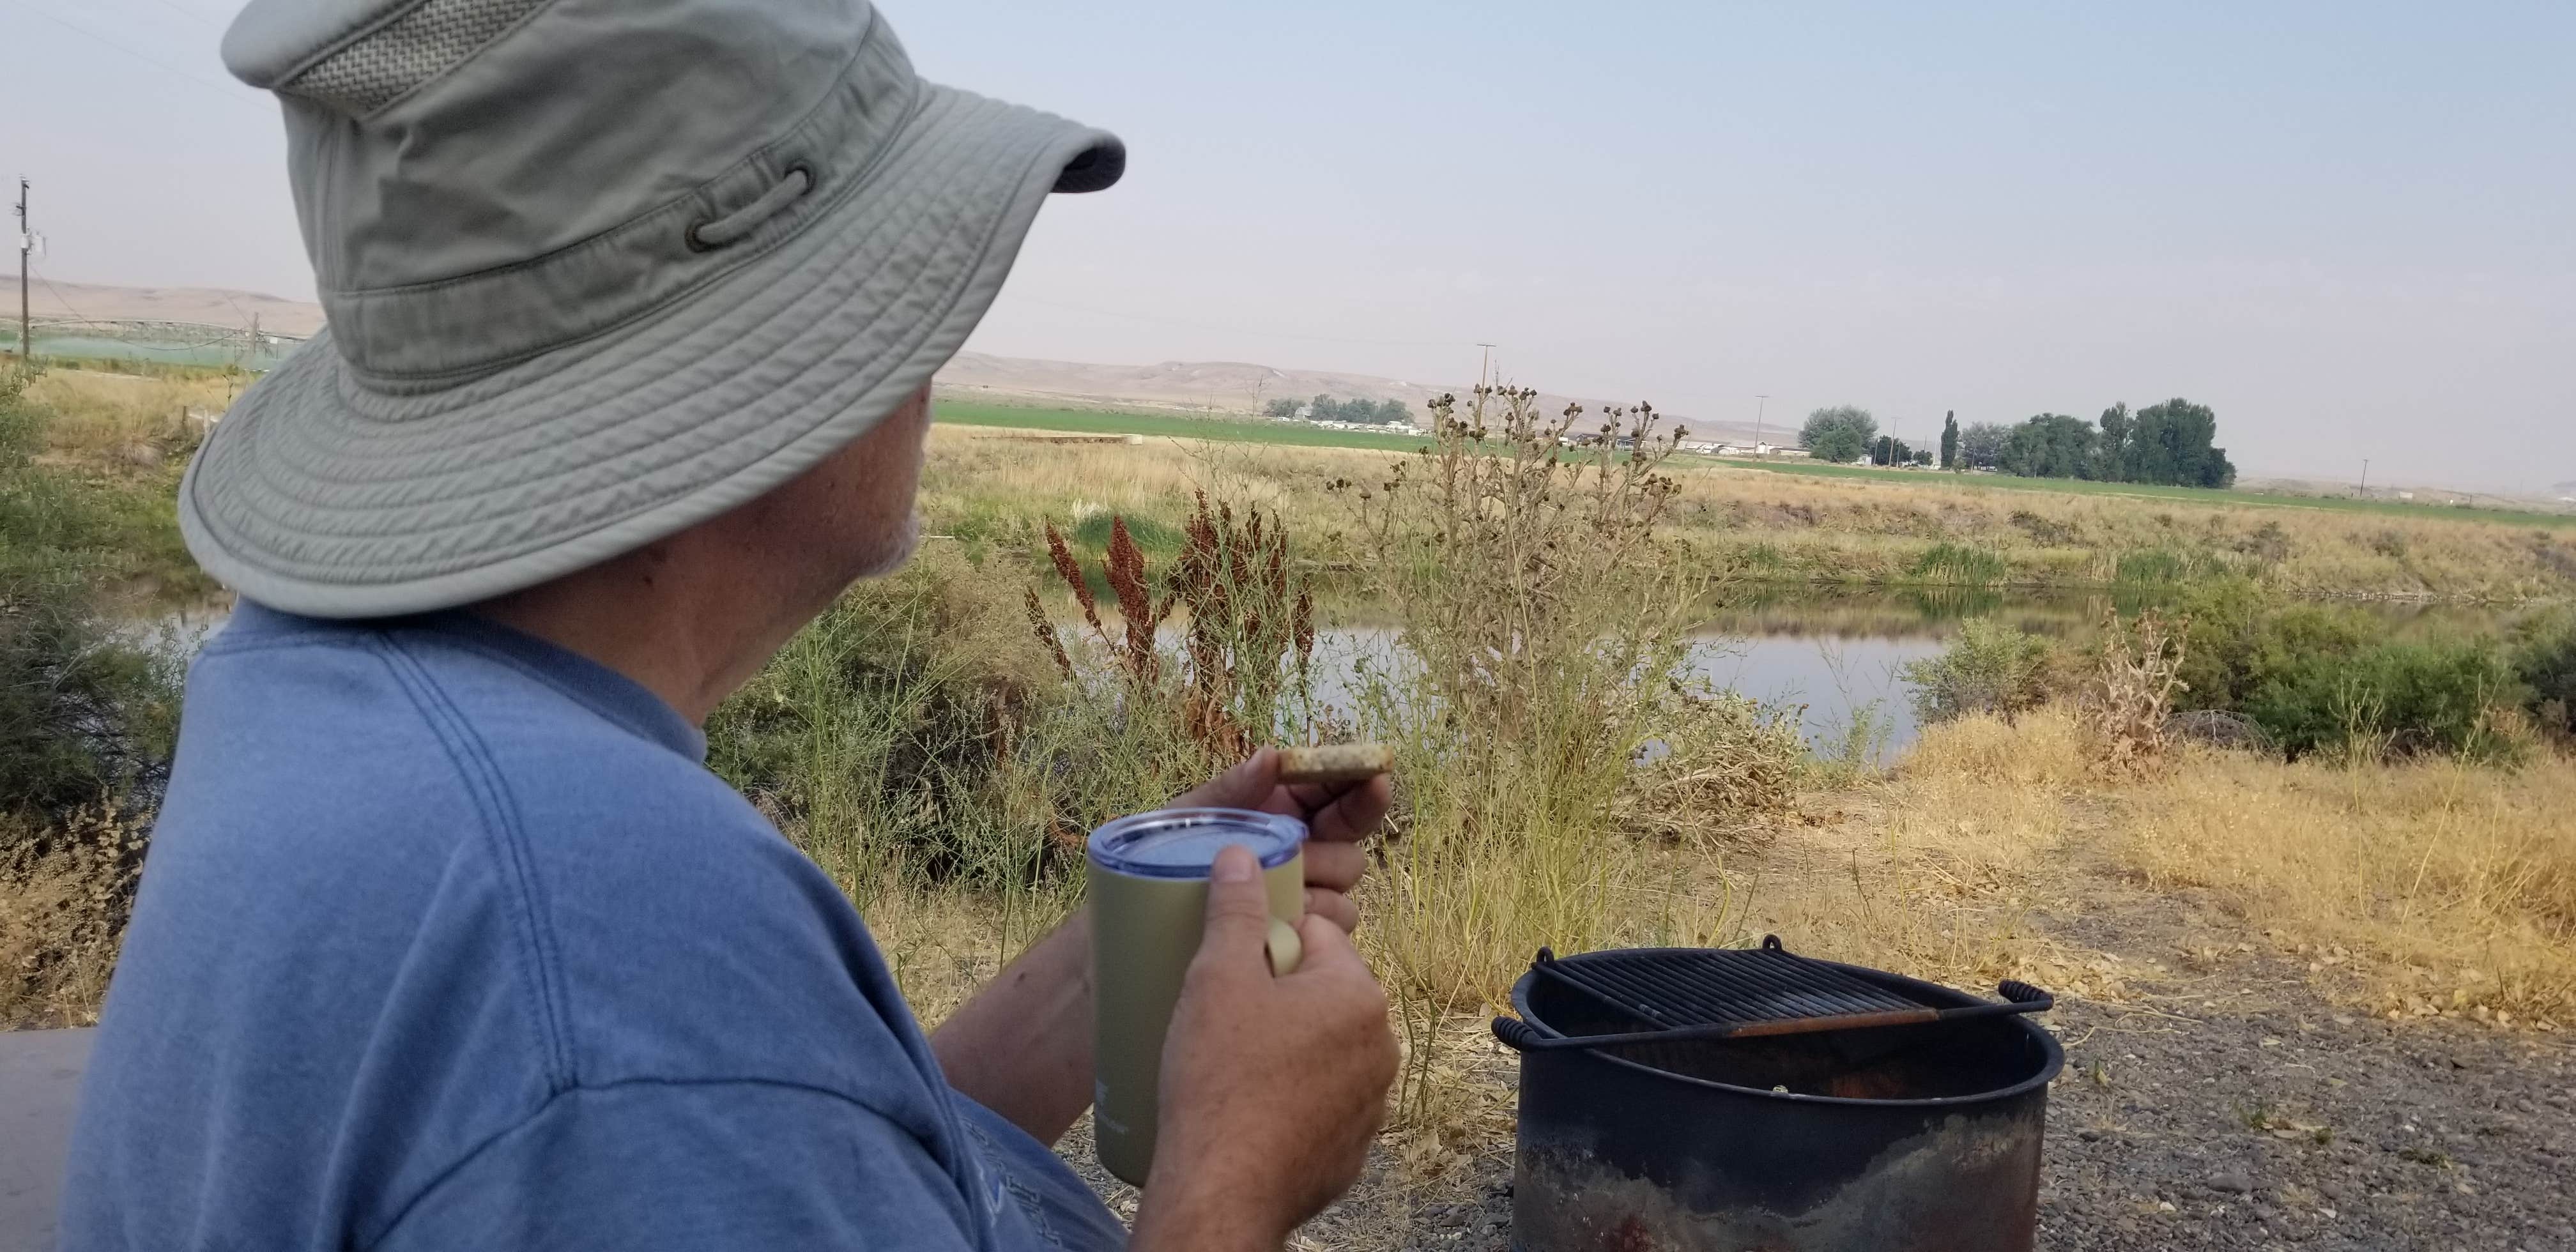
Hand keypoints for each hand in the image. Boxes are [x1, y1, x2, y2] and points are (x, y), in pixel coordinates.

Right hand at [1132, 846, 1396, 1250]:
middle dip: (1275, 997)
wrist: (1221, 1193)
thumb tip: (1240, 854)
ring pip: (1321, 1051)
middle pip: (1320, 993)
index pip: (1314, 935)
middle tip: (1220, 1018)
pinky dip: (1289, 1101)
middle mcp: (1381, 1047)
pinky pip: (1319, 1105)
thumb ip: (1233, 910)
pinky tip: (1247, 1110)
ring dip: (1284, 1050)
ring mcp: (1371, 1105)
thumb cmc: (1218, 1080)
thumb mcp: (1216, 977)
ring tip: (1228, 1066)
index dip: (1263, 945)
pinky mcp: (1351, 1152)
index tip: (1228, 969)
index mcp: (1358, 995)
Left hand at [1165, 748, 1388, 933]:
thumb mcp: (1192, 817)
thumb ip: (1233, 790)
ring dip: (1322, 885)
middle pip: (1351, 838)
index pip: (1334, 788)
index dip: (1357, 780)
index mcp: (1281, 807)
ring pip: (1346, 883)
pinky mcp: (1302, 930)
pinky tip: (1283, 922)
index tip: (1374, 775)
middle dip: (1334, 845)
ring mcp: (1305, 890)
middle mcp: (1302, 845)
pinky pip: (1335, 923)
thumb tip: (1271, 755)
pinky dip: (1316, 921)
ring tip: (1283, 891)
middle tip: (1301, 854)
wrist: (1143, 916)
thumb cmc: (1164, 856)